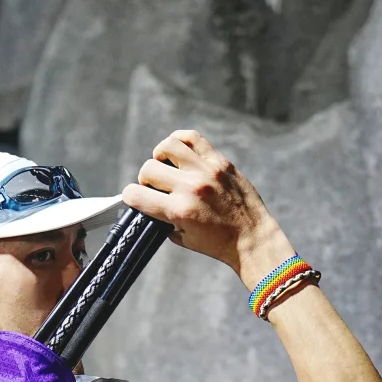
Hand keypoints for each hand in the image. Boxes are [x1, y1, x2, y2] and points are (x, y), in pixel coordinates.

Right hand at [121, 129, 294, 287]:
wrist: (252, 238)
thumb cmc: (217, 243)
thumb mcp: (184, 238)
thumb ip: (164, 219)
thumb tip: (149, 202)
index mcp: (179, 211)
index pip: (137, 195)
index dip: (129, 197)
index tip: (133, 198)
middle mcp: (190, 188)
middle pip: (149, 169)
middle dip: (145, 180)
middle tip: (155, 188)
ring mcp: (206, 171)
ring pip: (167, 146)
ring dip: (159, 156)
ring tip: (166, 167)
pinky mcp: (220, 162)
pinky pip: (192, 138)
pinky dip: (178, 141)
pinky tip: (179, 152)